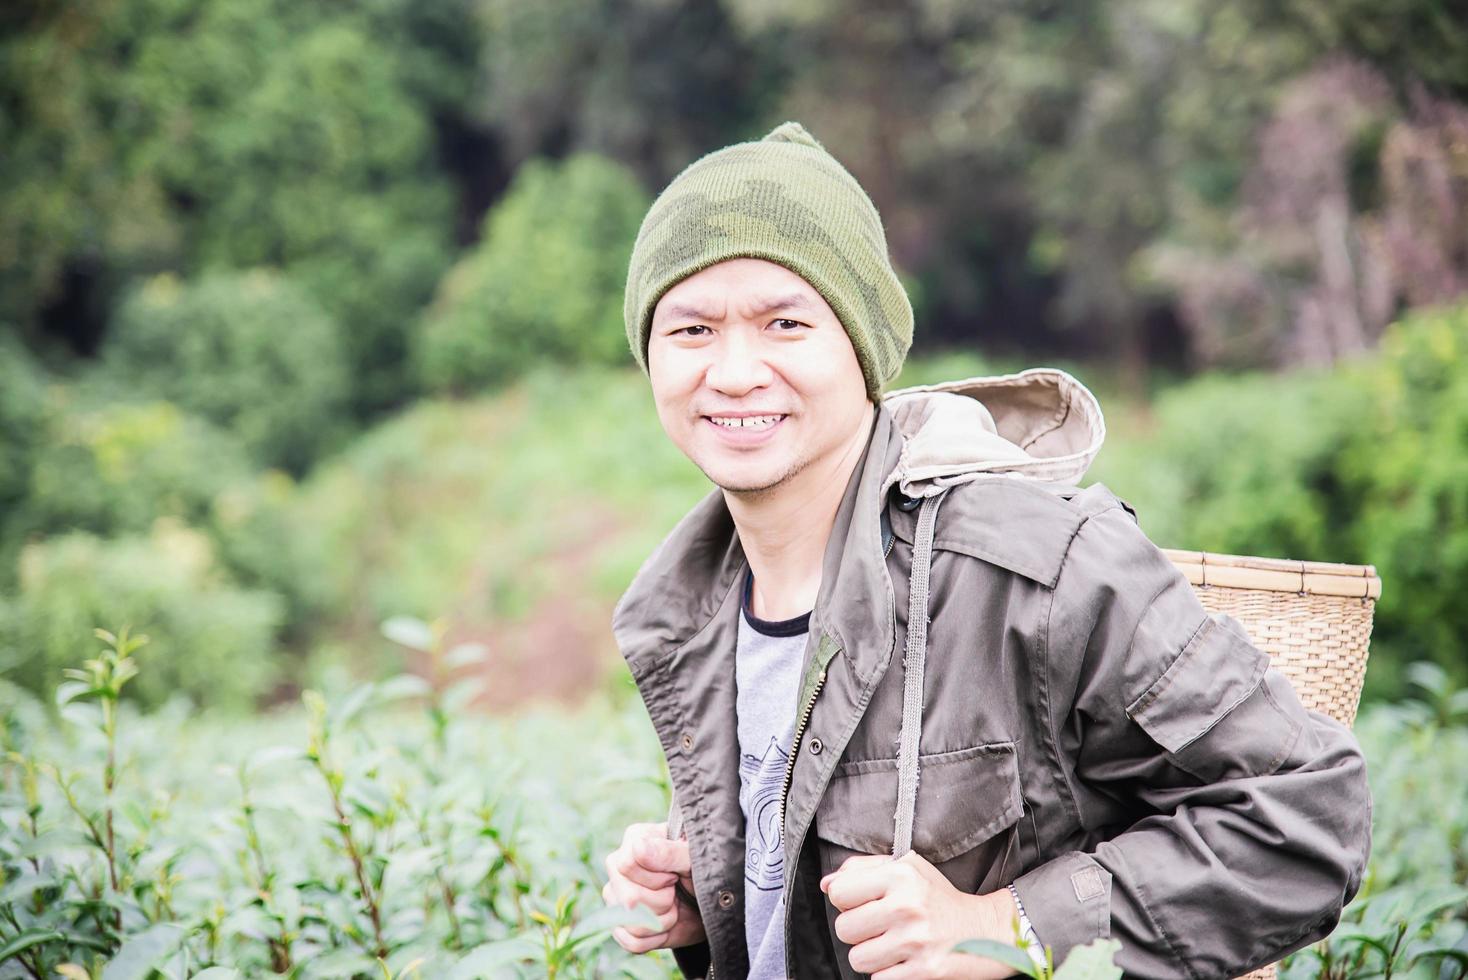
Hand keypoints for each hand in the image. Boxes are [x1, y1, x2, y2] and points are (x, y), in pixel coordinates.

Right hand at [603, 821, 706, 952]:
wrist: (710, 900)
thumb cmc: (703, 870)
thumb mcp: (694, 859)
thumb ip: (670, 852)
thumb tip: (638, 848)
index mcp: (634, 841)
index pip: (627, 866)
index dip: (656, 877)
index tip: (675, 875)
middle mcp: (618, 867)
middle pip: (629, 899)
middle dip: (663, 901)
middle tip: (676, 890)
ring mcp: (616, 895)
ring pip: (631, 923)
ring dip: (662, 921)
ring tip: (673, 906)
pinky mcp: (620, 923)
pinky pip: (631, 941)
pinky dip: (656, 938)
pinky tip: (666, 924)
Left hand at [820, 850, 1021, 979]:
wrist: (987, 931)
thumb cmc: (939, 898)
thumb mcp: (908, 869)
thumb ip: (863, 869)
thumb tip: (826, 884)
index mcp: (901, 875)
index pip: (839, 892)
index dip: (846, 900)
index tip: (862, 902)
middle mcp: (907, 906)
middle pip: (844, 928)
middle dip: (857, 930)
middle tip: (879, 926)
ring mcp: (915, 941)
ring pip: (857, 958)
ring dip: (870, 955)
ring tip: (891, 944)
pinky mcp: (924, 971)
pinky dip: (887, 973)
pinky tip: (903, 959)